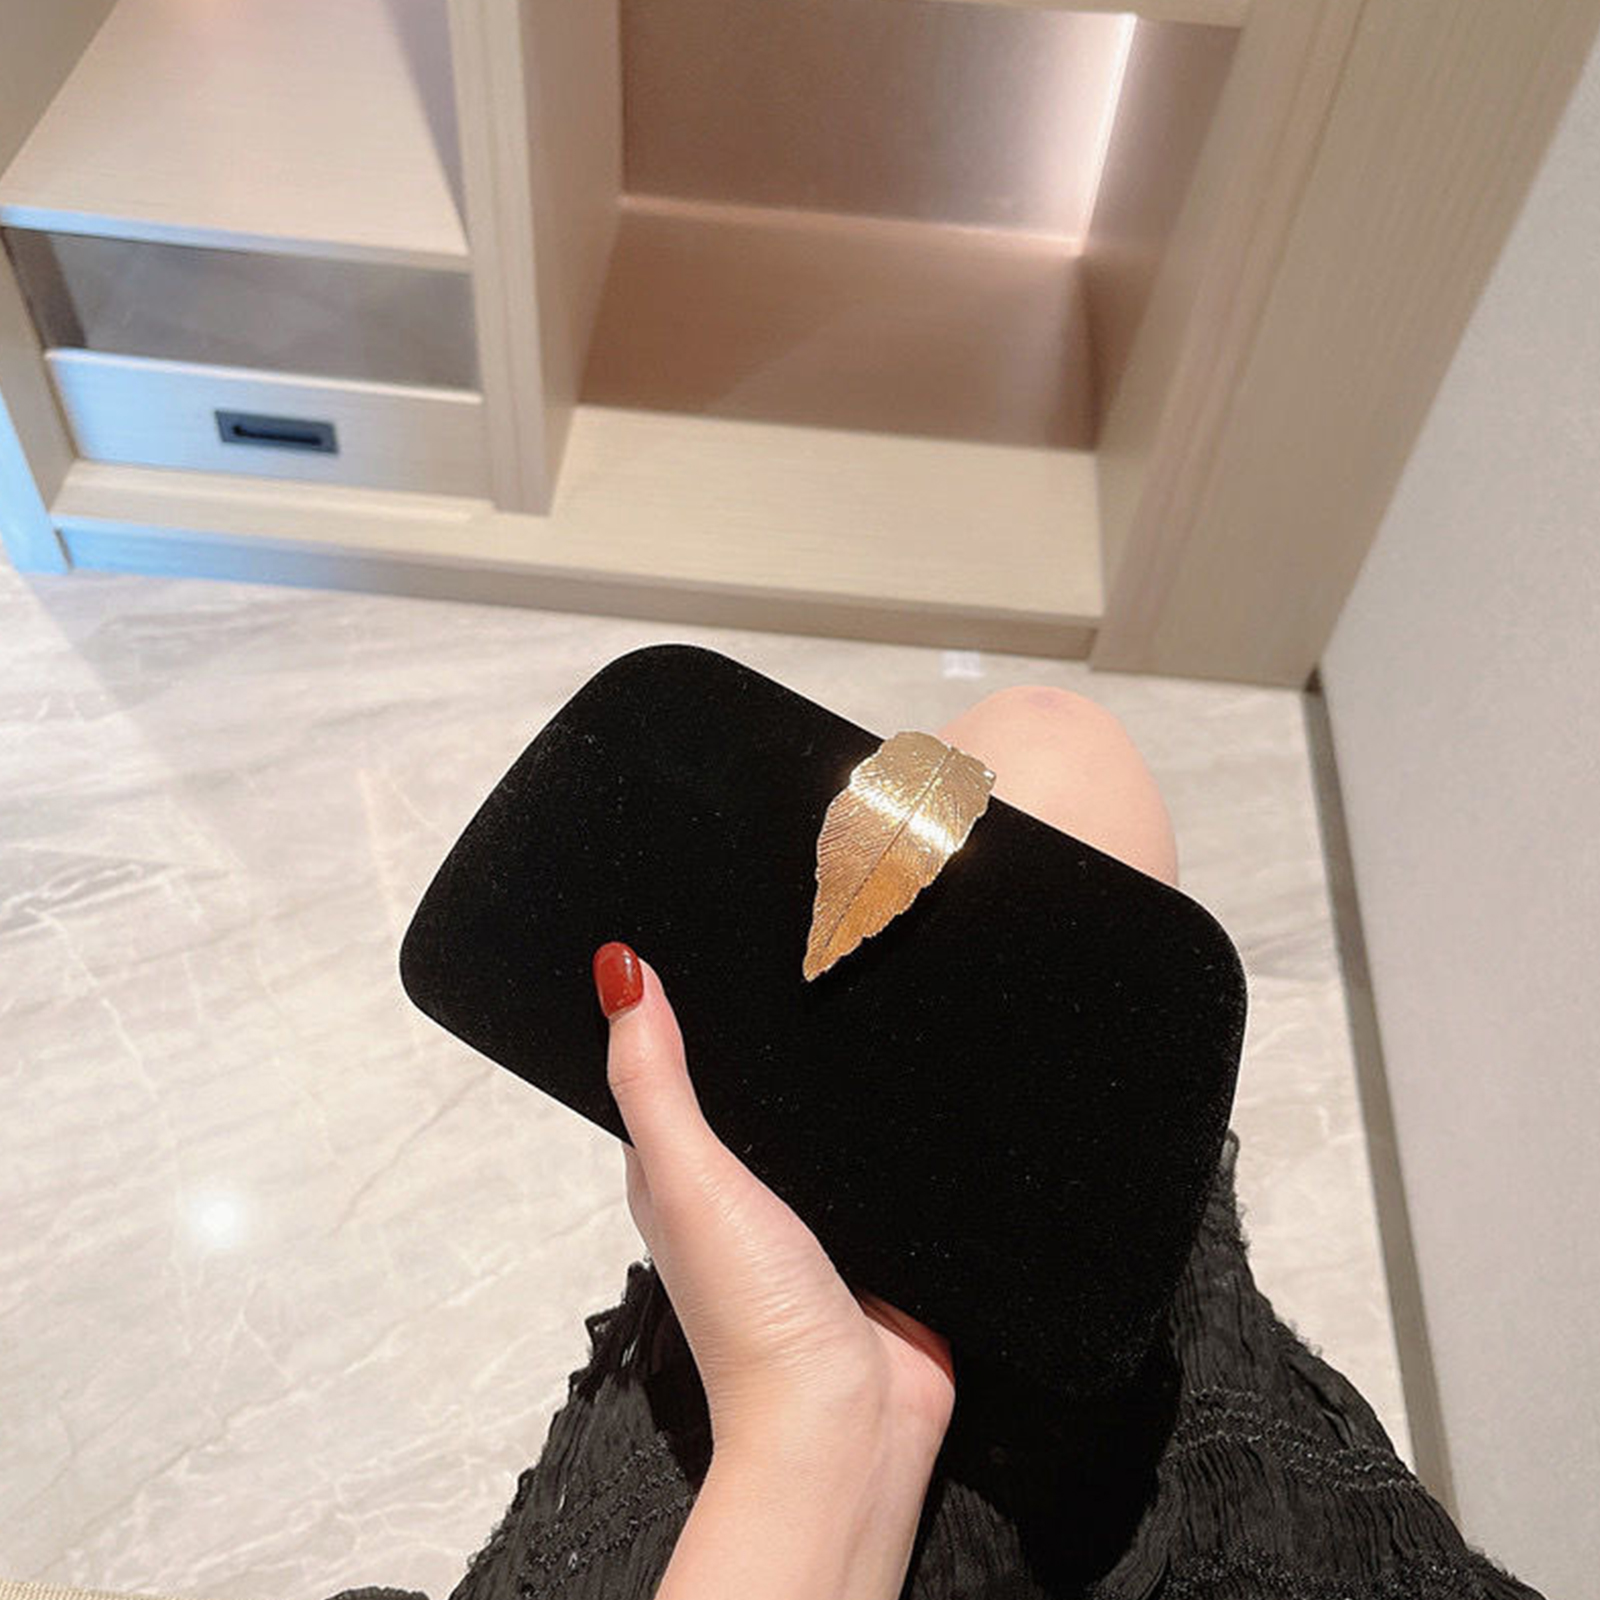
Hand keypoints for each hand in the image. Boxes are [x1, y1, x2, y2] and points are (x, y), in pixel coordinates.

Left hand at [591, 940, 955, 1471]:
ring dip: (841, 1074)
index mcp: (683, 1170)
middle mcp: (746, 1185)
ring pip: (825, 1118)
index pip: (674, 1065)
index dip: (682, 1002)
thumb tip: (616, 972)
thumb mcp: (688, 1178)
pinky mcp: (884, 1227)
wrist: (854, 1419)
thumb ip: (655, 1081)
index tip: (706, 923)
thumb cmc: (752, 1318)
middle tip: (809, 933)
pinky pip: (887, 1157)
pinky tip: (924, 1075)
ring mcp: (819, 1209)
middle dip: (776, 1027)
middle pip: (756, 1086)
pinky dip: (896, 1124)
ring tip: (869, 978)